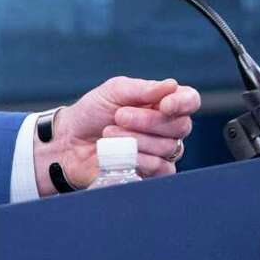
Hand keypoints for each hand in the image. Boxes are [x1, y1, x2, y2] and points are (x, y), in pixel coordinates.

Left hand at [35, 76, 201, 194]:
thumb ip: (142, 89)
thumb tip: (171, 86)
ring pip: (169, 147)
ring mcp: (162, 151)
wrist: (69, 143)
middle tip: (119, 116)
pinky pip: (162, 168)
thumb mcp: (113, 91)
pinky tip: (122, 154)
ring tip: (109, 134)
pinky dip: (141, 160)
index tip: (164, 105)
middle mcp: (167, 127)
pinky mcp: (152, 173)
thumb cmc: (92, 113)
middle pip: (181, 125)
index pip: (190, 100)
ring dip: (137, 140)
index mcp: (162, 102)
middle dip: (148, 121)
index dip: (183, 103)